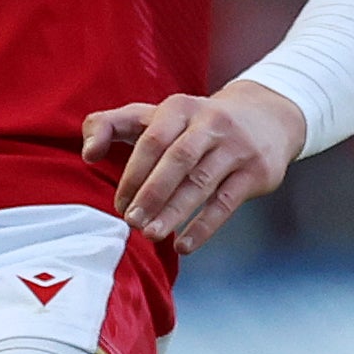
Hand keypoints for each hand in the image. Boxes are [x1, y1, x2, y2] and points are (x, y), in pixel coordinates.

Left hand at [80, 81, 305, 251]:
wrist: (266, 117)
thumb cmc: (193, 124)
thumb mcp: (156, 115)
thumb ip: (111, 125)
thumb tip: (87, 153)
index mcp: (180, 108)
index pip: (153, 140)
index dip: (134, 174)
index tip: (119, 205)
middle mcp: (211, 122)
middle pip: (178, 159)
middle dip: (152, 193)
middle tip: (132, 222)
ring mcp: (236, 146)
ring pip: (202, 182)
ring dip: (174, 212)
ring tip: (152, 235)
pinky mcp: (256, 171)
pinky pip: (226, 202)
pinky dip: (204, 226)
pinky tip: (184, 245)